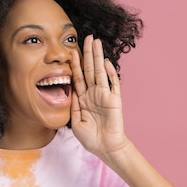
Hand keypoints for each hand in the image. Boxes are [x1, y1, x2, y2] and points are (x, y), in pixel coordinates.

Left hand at [70, 35, 129, 157]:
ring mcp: (105, 95)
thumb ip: (74, 105)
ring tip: (96, 42)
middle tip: (88, 37)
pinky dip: (110, 73)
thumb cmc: (91, 139)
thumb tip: (71, 89)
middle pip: (89, 69)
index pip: (78, 77)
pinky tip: (106, 62)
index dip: (75, 64)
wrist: (106, 148)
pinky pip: (113, 84)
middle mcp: (94, 94)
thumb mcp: (75, 122)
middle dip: (88, 53)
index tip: (72, 51)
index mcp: (84, 99)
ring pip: (100, 72)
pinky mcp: (115, 100)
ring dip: (98, 57)